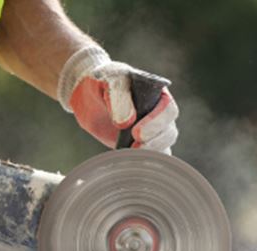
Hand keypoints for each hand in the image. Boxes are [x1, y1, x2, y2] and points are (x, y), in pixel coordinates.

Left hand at [57, 47, 178, 153]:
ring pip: (162, 147)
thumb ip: (119, 98)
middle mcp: (158, 113)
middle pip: (169, 133)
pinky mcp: (138, 145)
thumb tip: (127, 121)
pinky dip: (142, 162)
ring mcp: (150, 131)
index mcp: (157, 94)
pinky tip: (128, 162)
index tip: (136, 132)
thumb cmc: (102, 81)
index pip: (168, 110)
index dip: (156, 123)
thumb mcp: (109, 82)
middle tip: (134, 147)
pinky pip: (149, 158)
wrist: (87, 94)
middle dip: (154, 143)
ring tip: (129, 154)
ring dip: (149, 154)